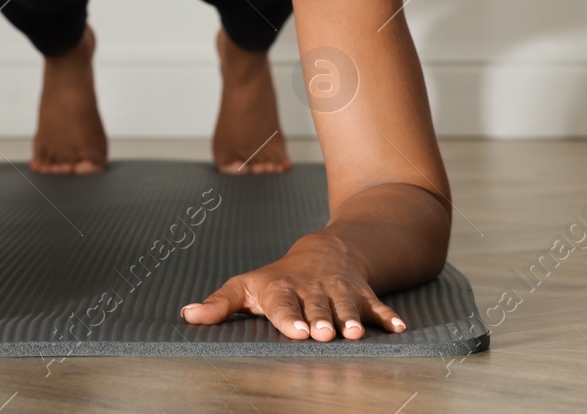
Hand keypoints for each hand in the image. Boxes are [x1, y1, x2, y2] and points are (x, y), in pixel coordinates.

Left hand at [179, 230, 406, 340]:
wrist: (325, 252)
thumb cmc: (279, 278)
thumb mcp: (246, 285)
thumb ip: (219, 303)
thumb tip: (187, 316)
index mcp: (282, 288)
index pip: (284, 303)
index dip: (289, 317)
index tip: (295, 331)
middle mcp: (312, 289)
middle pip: (316, 306)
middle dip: (320, 319)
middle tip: (323, 334)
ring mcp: (339, 291)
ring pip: (346, 306)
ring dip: (352, 319)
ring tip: (356, 335)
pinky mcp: (362, 295)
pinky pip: (377, 305)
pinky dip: (388, 316)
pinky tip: (399, 329)